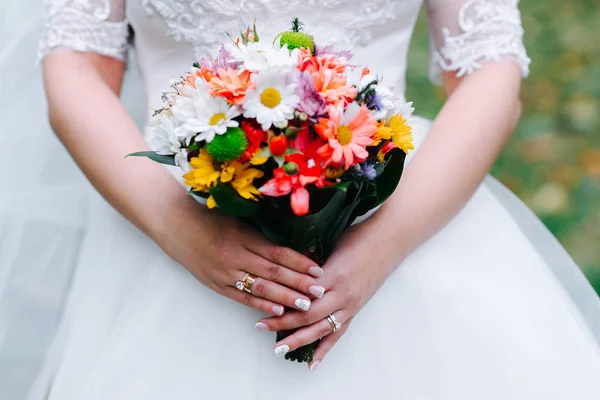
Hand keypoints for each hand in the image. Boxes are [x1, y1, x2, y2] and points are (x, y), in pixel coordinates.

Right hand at [154, 201, 325, 315]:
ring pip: (260, 287)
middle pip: (273, 272)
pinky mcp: (216, 284)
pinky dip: (261, 304)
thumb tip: (293, 247)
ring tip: (305, 305)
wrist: (176, 225)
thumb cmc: (211, 218)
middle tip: (319, 292)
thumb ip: (262, 234)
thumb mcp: (239, 220)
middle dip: (298, 283)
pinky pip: (242, 297)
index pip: (278, 252)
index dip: (300, 262)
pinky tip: (277, 310)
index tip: (319, 270)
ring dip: (285, 297)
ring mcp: (225, 272)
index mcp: (244, 236)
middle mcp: (236, 255)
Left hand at [256, 223, 401, 367]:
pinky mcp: (356, 309)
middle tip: (260, 326)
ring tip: (279, 348)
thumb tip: (286, 267)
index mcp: (333, 274)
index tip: (261, 303)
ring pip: (321, 329)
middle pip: (308, 314)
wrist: (389, 240)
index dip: (281, 301)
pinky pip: (338, 333)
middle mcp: (342, 293)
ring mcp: (350, 304)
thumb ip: (309, 259)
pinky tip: (312, 363)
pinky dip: (325, 349)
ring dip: (299, 340)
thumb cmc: (359, 236)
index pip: (302, 294)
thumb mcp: (330, 242)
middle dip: (283, 322)